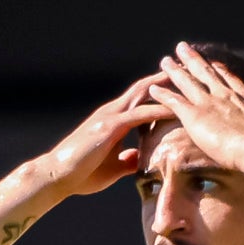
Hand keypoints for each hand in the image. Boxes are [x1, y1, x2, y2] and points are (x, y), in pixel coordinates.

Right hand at [41, 77, 173, 196]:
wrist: (57, 176)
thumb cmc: (82, 174)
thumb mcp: (113, 166)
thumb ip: (128, 159)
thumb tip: (141, 158)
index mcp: (113, 119)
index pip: (140, 98)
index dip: (159, 89)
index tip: (179, 83)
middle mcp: (112, 112)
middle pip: (143, 88)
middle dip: (165, 78)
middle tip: (186, 67)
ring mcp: (110, 117)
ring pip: (142, 95)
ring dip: (166, 87)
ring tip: (186, 78)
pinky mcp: (109, 127)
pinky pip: (139, 116)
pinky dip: (158, 111)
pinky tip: (175, 109)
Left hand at [145, 44, 243, 164]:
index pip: (229, 80)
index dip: (219, 71)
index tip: (213, 64)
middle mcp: (225, 95)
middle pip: (205, 72)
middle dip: (193, 60)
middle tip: (182, 48)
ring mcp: (208, 102)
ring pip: (187, 81)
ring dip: (174, 70)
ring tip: (164, 60)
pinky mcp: (194, 114)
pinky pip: (174, 101)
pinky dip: (162, 94)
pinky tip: (152, 89)